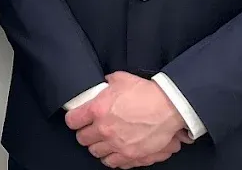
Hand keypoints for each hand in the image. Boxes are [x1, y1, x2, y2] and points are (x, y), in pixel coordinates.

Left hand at [65, 72, 188, 167]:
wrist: (169, 107)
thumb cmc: (146, 93)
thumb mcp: (121, 79)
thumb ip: (107, 83)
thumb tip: (104, 84)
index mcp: (97, 110)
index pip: (72, 121)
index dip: (74, 120)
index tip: (78, 120)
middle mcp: (104, 129)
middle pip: (82, 139)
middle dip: (86, 134)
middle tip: (92, 130)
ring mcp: (117, 144)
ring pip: (96, 153)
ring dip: (98, 147)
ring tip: (104, 141)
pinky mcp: (131, 155)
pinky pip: (114, 163)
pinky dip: (113, 158)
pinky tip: (116, 151)